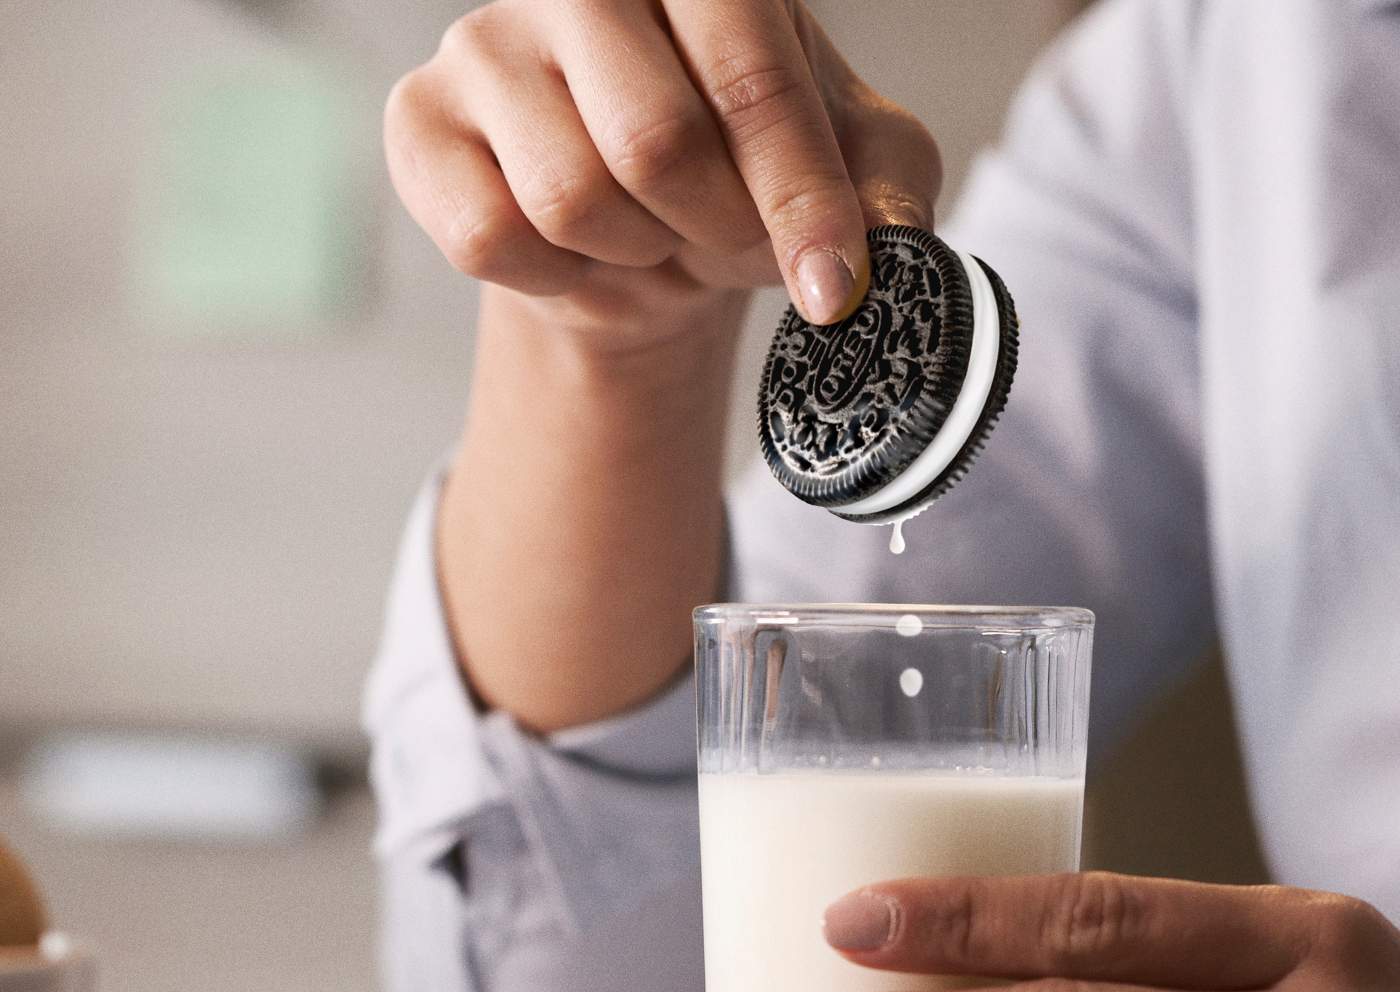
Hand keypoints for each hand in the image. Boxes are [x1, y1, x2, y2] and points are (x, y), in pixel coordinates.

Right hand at [384, 0, 940, 342]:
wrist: (635, 237)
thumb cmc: (737, 180)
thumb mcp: (843, 173)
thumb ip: (886, 187)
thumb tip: (892, 242)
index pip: (750, 76)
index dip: (799, 198)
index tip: (834, 290)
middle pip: (652, 141)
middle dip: (709, 228)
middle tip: (719, 237)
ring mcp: (485, 42)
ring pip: (569, 197)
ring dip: (630, 252)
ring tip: (644, 232)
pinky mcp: (419, 122)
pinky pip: (487, 236)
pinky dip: (552, 277)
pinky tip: (572, 252)